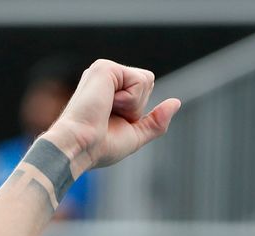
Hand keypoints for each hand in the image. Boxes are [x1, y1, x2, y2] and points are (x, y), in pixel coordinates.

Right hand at [41, 59, 180, 173]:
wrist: (78, 147)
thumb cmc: (98, 147)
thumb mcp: (134, 135)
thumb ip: (155, 121)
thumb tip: (176, 103)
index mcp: (108, 89)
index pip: (143, 90)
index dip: (137, 111)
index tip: (112, 123)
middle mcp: (105, 76)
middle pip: (147, 82)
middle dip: (137, 107)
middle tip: (110, 118)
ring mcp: (104, 70)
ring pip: (146, 80)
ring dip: (133, 105)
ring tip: (107, 111)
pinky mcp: (105, 68)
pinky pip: (140, 80)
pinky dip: (130, 100)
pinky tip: (107, 105)